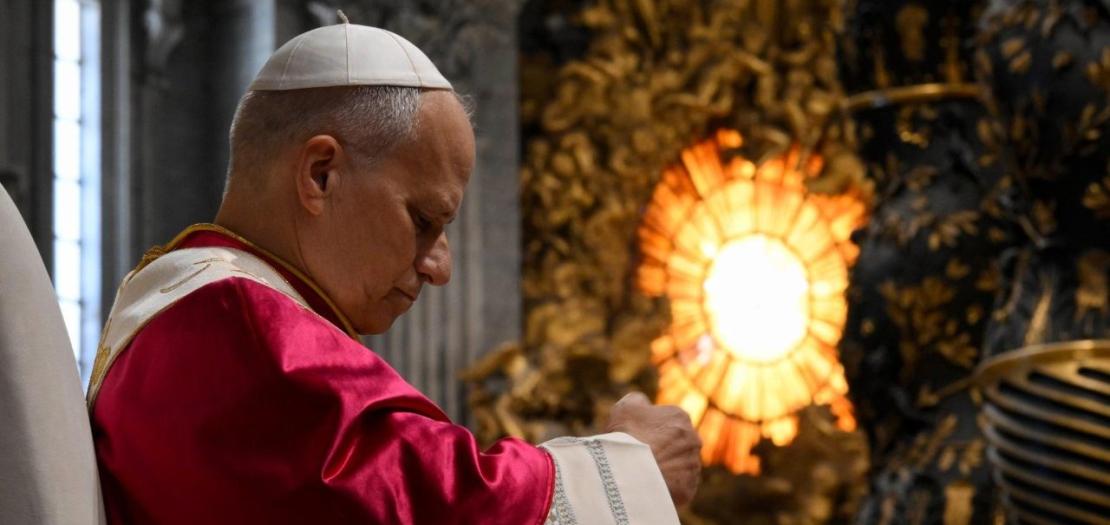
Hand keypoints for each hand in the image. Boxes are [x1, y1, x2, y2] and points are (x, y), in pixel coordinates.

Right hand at [604, 392, 701, 506]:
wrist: (631, 471)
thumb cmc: (627, 436)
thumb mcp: (626, 407)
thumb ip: (638, 400)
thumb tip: (643, 403)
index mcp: (680, 417)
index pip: (667, 421)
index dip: (650, 429)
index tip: (637, 437)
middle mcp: (693, 439)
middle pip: (675, 443)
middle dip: (662, 448)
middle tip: (641, 457)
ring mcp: (693, 465)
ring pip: (679, 465)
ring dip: (666, 468)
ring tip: (644, 473)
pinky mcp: (689, 488)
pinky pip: (678, 486)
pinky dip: (667, 486)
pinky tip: (651, 485)